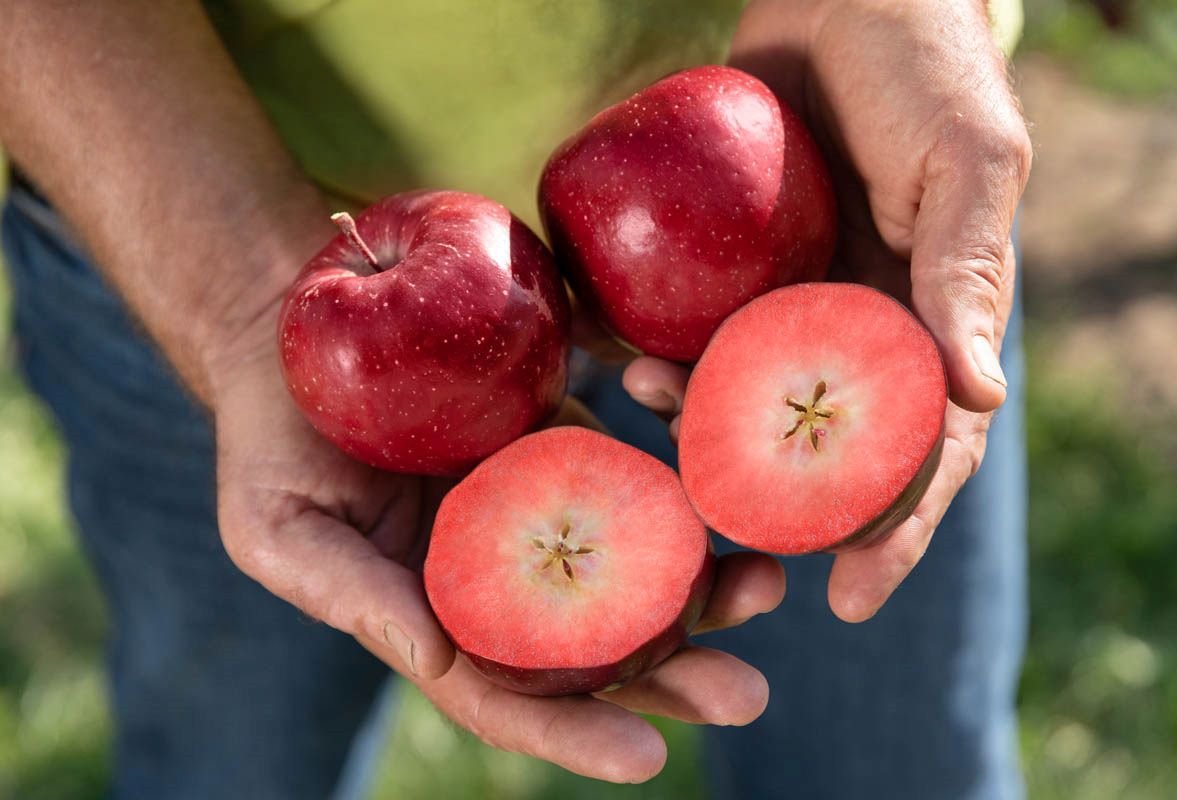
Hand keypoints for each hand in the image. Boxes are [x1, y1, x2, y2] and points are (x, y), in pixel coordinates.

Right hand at [209, 316, 785, 782]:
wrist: (303, 328)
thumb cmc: (273, 438)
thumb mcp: (278, 526)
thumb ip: (349, 596)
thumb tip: (437, 659)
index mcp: (440, 615)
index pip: (509, 693)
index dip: (573, 733)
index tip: (646, 759)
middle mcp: (506, 573)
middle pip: (598, 643)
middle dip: (673, 675)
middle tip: (747, 694)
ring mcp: (544, 504)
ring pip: (636, 563)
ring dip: (705, 585)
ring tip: (769, 586)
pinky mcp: (570, 437)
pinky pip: (637, 469)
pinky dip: (683, 483)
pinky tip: (729, 480)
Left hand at [624, 0, 1031, 621]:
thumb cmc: (924, 68)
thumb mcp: (964, 164)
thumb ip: (966, 275)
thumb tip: (982, 395)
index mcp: (922, 329)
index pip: (918, 451)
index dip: (895, 529)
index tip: (853, 600)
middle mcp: (846, 333)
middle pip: (813, 454)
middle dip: (775, 516)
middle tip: (727, 570)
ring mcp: (775, 305)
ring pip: (734, 402)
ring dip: (696, 431)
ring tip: (656, 415)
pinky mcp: (716, 270)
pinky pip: (680, 331)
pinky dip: (650, 353)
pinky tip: (621, 362)